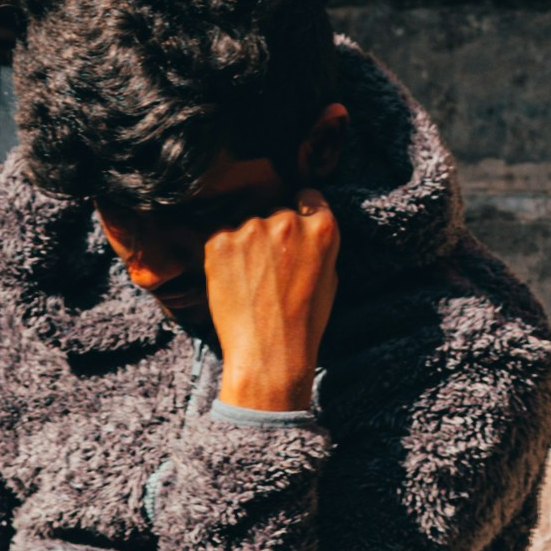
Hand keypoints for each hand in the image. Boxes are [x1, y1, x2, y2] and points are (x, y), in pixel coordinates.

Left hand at [205, 194, 340, 412]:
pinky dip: (224, 256)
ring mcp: (251, 229)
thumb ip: (317, 245)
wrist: (269, 353)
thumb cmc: (303, 324)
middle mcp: (288, 221)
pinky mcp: (220, 241)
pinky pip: (221, 239)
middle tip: (269, 269)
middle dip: (272, 233)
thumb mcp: (330, 279)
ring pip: (246, 226)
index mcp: (322, 228)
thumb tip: (304, 227)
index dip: (300, 210)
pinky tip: (233, 283)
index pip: (308, 197)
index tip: (293, 224)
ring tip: (250, 283)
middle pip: (275, 213)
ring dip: (246, 245)